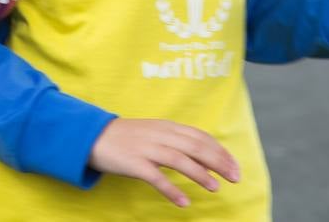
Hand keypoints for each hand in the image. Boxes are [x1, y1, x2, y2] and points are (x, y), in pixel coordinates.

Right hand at [89, 118, 239, 208]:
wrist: (93, 136)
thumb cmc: (128, 137)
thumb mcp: (155, 131)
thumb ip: (177, 139)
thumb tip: (204, 155)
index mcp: (168, 126)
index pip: (201, 137)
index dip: (221, 151)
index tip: (235, 166)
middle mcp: (160, 135)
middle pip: (196, 147)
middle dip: (219, 162)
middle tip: (235, 178)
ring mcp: (147, 148)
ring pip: (180, 160)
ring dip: (200, 174)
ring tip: (215, 188)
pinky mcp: (134, 163)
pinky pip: (156, 178)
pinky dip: (171, 190)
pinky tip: (184, 202)